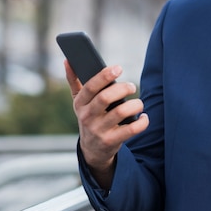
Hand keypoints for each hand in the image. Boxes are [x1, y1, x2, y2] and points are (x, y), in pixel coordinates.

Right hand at [65, 61, 148, 188]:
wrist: (92, 149)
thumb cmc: (89, 117)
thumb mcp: (79, 101)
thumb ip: (74, 81)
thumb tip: (67, 60)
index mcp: (80, 104)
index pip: (90, 87)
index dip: (104, 76)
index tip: (118, 68)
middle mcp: (87, 117)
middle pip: (105, 98)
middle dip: (122, 88)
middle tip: (132, 86)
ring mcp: (99, 130)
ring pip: (120, 112)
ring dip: (134, 104)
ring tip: (139, 103)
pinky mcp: (111, 141)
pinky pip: (131, 130)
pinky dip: (141, 122)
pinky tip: (143, 117)